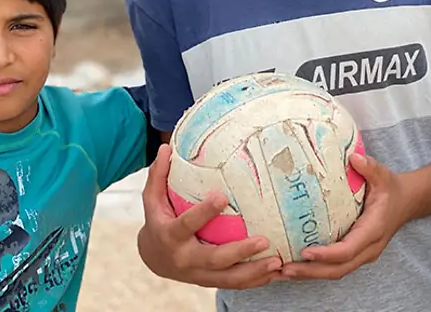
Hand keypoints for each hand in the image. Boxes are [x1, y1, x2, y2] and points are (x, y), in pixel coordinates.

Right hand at [136, 144, 283, 288]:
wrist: (154, 259)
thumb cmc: (159, 221)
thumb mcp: (152, 200)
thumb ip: (158, 175)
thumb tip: (165, 147)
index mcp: (171, 235)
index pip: (187, 224)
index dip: (203, 212)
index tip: (222, 197)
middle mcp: (185, 258)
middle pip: (214, 258)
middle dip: (239, 251)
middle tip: (264, 240)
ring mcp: (198, 274)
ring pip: (228, 278)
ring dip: (254, 272)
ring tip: (278, 262)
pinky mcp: (209, 281)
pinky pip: (234, 284)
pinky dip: (255, 281)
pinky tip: (276, 274)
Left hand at [280, 154, 407, 280]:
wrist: (405, 203)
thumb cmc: (390, 189)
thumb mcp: (383, 175)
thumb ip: (370, 167)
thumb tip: (354, 158)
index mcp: (373, 230)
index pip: (348, 250)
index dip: (326, 254)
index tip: (305, 252)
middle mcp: (368, 248)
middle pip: (338, 269)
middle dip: (310, 272)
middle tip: (284, 269)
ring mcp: (362, 255)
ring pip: (335, 272)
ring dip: (309, 274)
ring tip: (282, 272)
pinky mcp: (355, 255)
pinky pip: (334, 267)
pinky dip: (314, 270)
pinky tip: (294, 266)